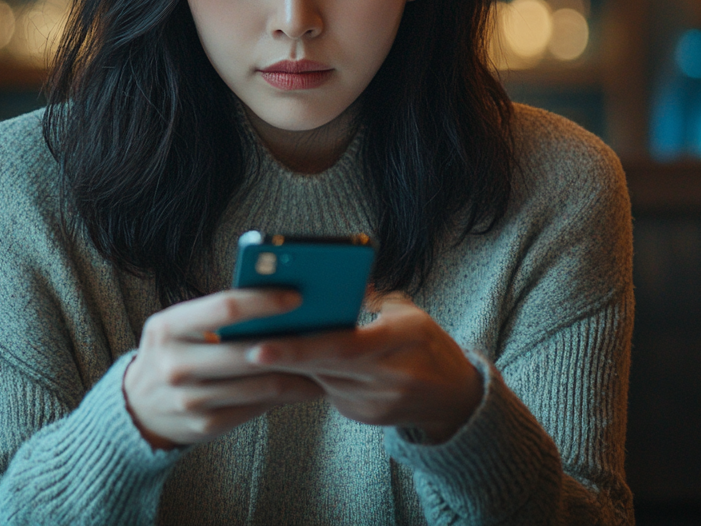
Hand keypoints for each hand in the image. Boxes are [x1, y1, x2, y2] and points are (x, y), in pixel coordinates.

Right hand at [123, 289, 324, 449]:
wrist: (138, 406)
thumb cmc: (174, 352)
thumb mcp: (180, 326)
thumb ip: (219, 315)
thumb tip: (281, 301)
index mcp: (167, 327)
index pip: (224, 308)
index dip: (264, 301)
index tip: (298, 297)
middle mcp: (173, 364)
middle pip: (247, 350)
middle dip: (290, 342)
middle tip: (325, 332)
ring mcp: (188, 399)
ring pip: (259, 384)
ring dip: (298, 373)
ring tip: (325, 360)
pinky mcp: (204, 425)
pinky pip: (256, 407)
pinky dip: (285, 395)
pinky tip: (304, 385)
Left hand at [244, 293, 482, 443]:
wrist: (455, 397)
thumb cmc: (427, 343)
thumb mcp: (408, 313)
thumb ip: (370, 300)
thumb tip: (329, 283)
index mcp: (406, 338)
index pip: (344, 345)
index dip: (302, 346)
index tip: (262, 345)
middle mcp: (394, 375)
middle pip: (327, 366)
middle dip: (284, 357)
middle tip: (245, 349)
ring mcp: (380, 402)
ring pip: (323, 381)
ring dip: (293, 366)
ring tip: (260, 348)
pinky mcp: (368, 417)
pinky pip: (330, 394)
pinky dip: (312, 378)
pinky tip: (292, 365)